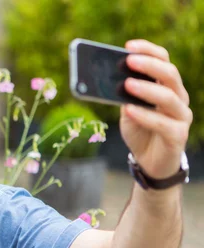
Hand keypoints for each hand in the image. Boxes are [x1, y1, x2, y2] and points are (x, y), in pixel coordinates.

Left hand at [121, 39, 192, 179]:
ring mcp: (181, 117)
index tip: (128, 46)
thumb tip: (105, 79)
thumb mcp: (127, 110)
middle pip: (170, 75)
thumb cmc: (139, 131)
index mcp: (167, 87)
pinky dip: (145, 115)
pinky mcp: (178, 136)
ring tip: (126, 84)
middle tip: (128, 61)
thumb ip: (122, 96)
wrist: (148, 162)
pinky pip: (163, 123)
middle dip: (149, 65)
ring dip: (146, 89)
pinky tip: (129, 110)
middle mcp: (178, 98)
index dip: (148, 51)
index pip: (164, 61)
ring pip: (169, 97)